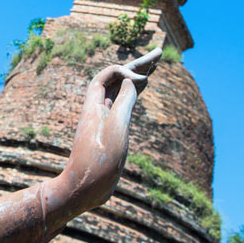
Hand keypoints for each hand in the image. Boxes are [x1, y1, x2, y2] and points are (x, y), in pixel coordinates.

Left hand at [58, 48, 160, 211]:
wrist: (84, 189)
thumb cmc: (99, 160)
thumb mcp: (116, 127)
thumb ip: (125, 100)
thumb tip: (135, 79)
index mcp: (95, 104)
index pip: (109, 74)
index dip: (126, 71)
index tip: (144, 82)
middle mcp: (98, 109)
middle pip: (117, 80)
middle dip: (137, 66)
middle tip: (159, 53)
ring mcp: (104, 121)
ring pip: (121, 92)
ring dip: (136, 78)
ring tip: (152, 66)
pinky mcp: (110, 133)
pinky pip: (122, 106)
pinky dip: (133, 95)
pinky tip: (140, 91)